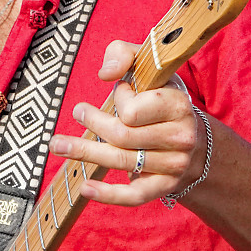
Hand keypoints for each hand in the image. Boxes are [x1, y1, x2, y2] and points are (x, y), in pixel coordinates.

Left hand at [48, 40, 209, 205]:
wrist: (193, 136)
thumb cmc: (162, 96)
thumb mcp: (149, 66)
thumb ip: (124, 54)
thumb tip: (105, 73)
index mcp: (178, 105)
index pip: (132, 110)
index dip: (120, 99)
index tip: (123, 91)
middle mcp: (180, 137)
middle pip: (122, 137)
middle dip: (93, 124)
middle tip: (76, 112)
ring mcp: (174, 165)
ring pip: (121, 161)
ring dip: (85, 152)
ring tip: (57, 144)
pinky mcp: (164, 186)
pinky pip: (134, 196)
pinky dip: (108, 194)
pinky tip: (85, 188)